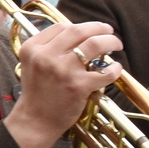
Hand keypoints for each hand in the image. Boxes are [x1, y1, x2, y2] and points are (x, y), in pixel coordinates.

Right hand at [4, 21, 122, 147]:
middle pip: (78, 30)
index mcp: (32, 48)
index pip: (60, 26)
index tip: (89, 31)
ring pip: (95, 44)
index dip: (79, 26)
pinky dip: (115, 69)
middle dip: (99, 28)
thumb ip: (48, 48)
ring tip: (116, 45)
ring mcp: (62, 70)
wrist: (35, 121)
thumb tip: (78, 35)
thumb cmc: (37, 94)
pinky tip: (115, 69)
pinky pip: (105, 71)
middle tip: (108, 31)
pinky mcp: (78, 86)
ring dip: (110, 41)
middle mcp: (45, 56)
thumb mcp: (32, 64)